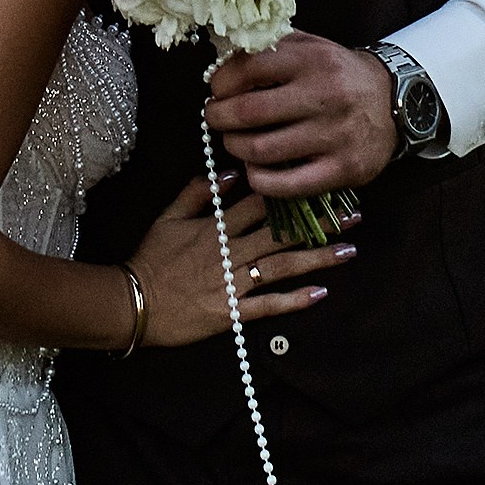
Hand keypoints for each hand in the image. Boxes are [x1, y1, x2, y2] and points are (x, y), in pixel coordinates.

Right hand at [126, 176, 354, 349]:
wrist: (132, 302)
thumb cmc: (150, 259)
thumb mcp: (167, 217)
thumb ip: (198, 193)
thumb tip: (231, 173)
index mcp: (216, 226)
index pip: (261, 204)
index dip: (293, 194)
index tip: (321, 185)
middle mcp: (230, 252)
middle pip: (281, 233)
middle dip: (318, 224)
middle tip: (352, 216)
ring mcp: (233, 282)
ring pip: (282, 266)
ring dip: (317, 258)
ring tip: (348, 250)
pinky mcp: (232, 311)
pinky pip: (268, 305)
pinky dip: (294, 299)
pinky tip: (320, 292)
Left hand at [204, 33, 398, 195]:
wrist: (394, 102)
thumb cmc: (339, 75)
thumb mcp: (310, 47)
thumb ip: (269, 47)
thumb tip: (221, 59)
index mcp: (314, 60)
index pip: (249, 68)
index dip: (221, 81)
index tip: (216, 89)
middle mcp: (326, 97)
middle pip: (249, 112)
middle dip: (219, 116)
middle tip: (215, 116)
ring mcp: (335, 136)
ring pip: (260, 150)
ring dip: (234, 146)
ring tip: (235, 140)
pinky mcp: (342, 170)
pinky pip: (284, 184)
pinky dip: (258, 178)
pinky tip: (255, 167)